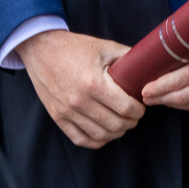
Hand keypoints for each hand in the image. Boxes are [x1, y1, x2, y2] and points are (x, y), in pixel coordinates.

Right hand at [19, 31, 143, 149]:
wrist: (41, 49)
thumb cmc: (74, 47)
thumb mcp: (104, 47)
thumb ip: (127, 57)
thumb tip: (146, 67)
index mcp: (94, 83)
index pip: (125, 108)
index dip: (138, 110)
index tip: (140, 106)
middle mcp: (80, 101)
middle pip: (115, 125)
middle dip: (130, 122)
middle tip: (133, 115)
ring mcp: (67, 112)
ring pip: (101, 135)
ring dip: (116, 133)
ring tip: (121, 123)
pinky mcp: (58, 117)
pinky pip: (81, 139)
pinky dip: (97, 140)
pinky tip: (104, 132)